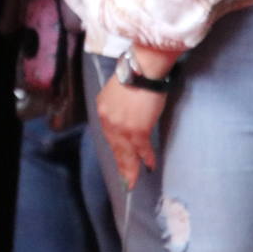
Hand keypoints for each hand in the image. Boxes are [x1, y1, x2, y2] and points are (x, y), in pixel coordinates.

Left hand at [96, 67, 166, 188]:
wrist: (142, 69)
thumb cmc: (135, 76)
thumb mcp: (118, 92)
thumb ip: (119, 106)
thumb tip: (128, 116)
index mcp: (103, 109)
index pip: (109, 134)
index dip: (116, 149)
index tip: (119, 160)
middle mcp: (108, 120)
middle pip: (115, 147)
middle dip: (121, 165)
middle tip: (125, 181)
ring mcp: (121, 127)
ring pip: (125, 152)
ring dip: (130, 168)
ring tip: (133, 182)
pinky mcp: (136, 129)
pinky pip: (141, 149)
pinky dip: (145, 159)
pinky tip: (149, 167)